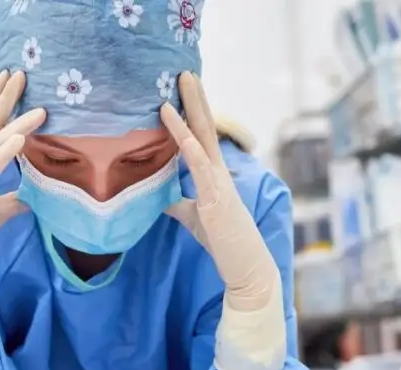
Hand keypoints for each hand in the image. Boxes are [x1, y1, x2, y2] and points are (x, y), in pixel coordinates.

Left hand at [161, 72, 278, 311]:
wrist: (245, 267)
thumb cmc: (222, 240)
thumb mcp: (192, 216)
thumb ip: (176, 202)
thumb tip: (155, 195)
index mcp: (213, 174)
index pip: (200, 136)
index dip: (191, 113)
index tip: (181, 90)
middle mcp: (219, 172)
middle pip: (206, 127)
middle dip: (195, 99)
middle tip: (185, 72)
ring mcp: (220, 182)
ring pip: (204, 138)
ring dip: (192, 111)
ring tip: (181, 85)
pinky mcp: (217, 198)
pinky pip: (201, 166)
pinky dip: (188, 145)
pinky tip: (177, 128)